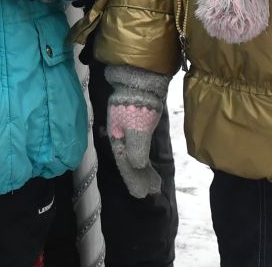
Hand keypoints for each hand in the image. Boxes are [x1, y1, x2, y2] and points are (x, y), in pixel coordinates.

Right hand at [103, 63, 172, 198]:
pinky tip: (150, 162)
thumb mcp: (137, 130)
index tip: (144, 194)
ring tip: (154, 182)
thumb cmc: (138, 104)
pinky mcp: (138, 120)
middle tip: (153, 190)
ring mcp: (128, 127)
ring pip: (134, 153)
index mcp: (116, 136)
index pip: (124, 164)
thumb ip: (136, 152)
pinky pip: (140, 145)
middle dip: (139, 176)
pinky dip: (145, 156)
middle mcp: (120, 134)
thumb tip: (138, 167)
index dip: (134, 180)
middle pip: (129, 160)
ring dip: (143, 169)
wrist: (142, 77)